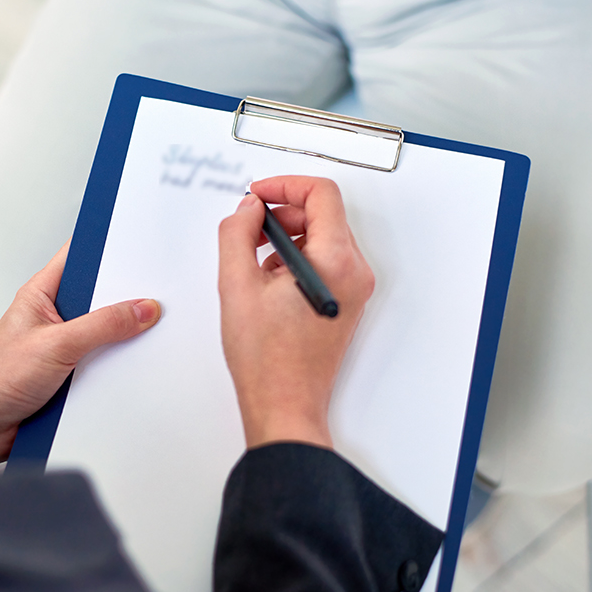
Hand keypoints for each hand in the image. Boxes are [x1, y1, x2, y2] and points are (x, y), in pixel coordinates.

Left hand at [0, 240, 161, 472]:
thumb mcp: (56, 345)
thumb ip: (103, 325)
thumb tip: (141, 309)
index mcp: (42, 294)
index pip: (80, 257)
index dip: (108, 250)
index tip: (140, 251)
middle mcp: (54, 317)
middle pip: (100, 298)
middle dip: (124, 302)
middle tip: (149, 304)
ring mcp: (63, 347)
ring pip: (105, 335)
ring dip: (119, 342)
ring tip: (136, 342)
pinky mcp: (71, 375)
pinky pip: (103, 365)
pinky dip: (115, 370)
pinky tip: (125, 373)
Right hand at [218, 176, 373, 449]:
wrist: (285, 405)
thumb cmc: (267, 359)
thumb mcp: (237, 285)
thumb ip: (237, 234)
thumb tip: (247, 210)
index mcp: (336, 261)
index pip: (321, 194)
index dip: (284, 185)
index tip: (258, 195)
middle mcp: (354, 272)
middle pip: (325, 214)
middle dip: (284, 213)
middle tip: (250, 227)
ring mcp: (354, 289)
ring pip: (323, 237)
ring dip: (288, 237)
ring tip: (255, 261)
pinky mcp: (345, 302)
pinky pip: (325, 261)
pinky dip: (295, 258)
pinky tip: (268, 283)